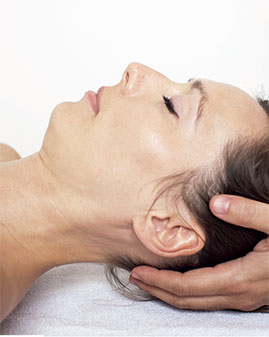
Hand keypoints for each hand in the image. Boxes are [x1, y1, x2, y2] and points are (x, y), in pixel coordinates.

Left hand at [130, 195, 268, 310]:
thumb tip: (217, 204)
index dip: (161, 281)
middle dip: (159, 290)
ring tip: (150, 282)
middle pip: (188, 300)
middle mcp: (238, 293)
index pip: (189, 287)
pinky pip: (209, 300)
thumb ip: (249, 213)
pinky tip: (179, 283)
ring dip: (170, 294)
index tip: (140, 272)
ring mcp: (243, 298)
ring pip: (198, 304)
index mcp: (241, 277)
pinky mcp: (246, 294)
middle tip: (136, 279)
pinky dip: (187, 294)